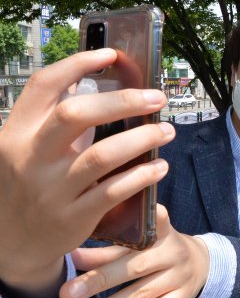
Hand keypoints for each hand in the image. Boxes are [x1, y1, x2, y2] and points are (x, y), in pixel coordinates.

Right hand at [0, 49, 172, 295]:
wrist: (13, 243)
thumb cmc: (32, 184)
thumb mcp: (29, 151)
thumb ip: (58, 125)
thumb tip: (111, 92)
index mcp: (16, 133)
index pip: (42, 86)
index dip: (76, 64)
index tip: (110, 54)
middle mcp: (30, 157)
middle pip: (75, 114)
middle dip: (122, 101)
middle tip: (157, 98)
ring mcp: (51, 189)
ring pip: (102, 155)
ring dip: (142, 139)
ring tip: (167, 131)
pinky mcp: (73, 217)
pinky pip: (114, 191)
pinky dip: (142, 176)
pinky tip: (160, 167)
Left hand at [60, 204, 209, 297]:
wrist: (201, 263)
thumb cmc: (159, 249)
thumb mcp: (141, 243)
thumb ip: (108, 250)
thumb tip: (72, 255)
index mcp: (161, 229)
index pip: (150, 221)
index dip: (136, 219)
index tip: (109, 213)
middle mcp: (172, 251)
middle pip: (133, 267)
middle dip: (97, 281)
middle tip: (66, 294)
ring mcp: (179, 275)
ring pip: (139, 294)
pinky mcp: (183, 297)